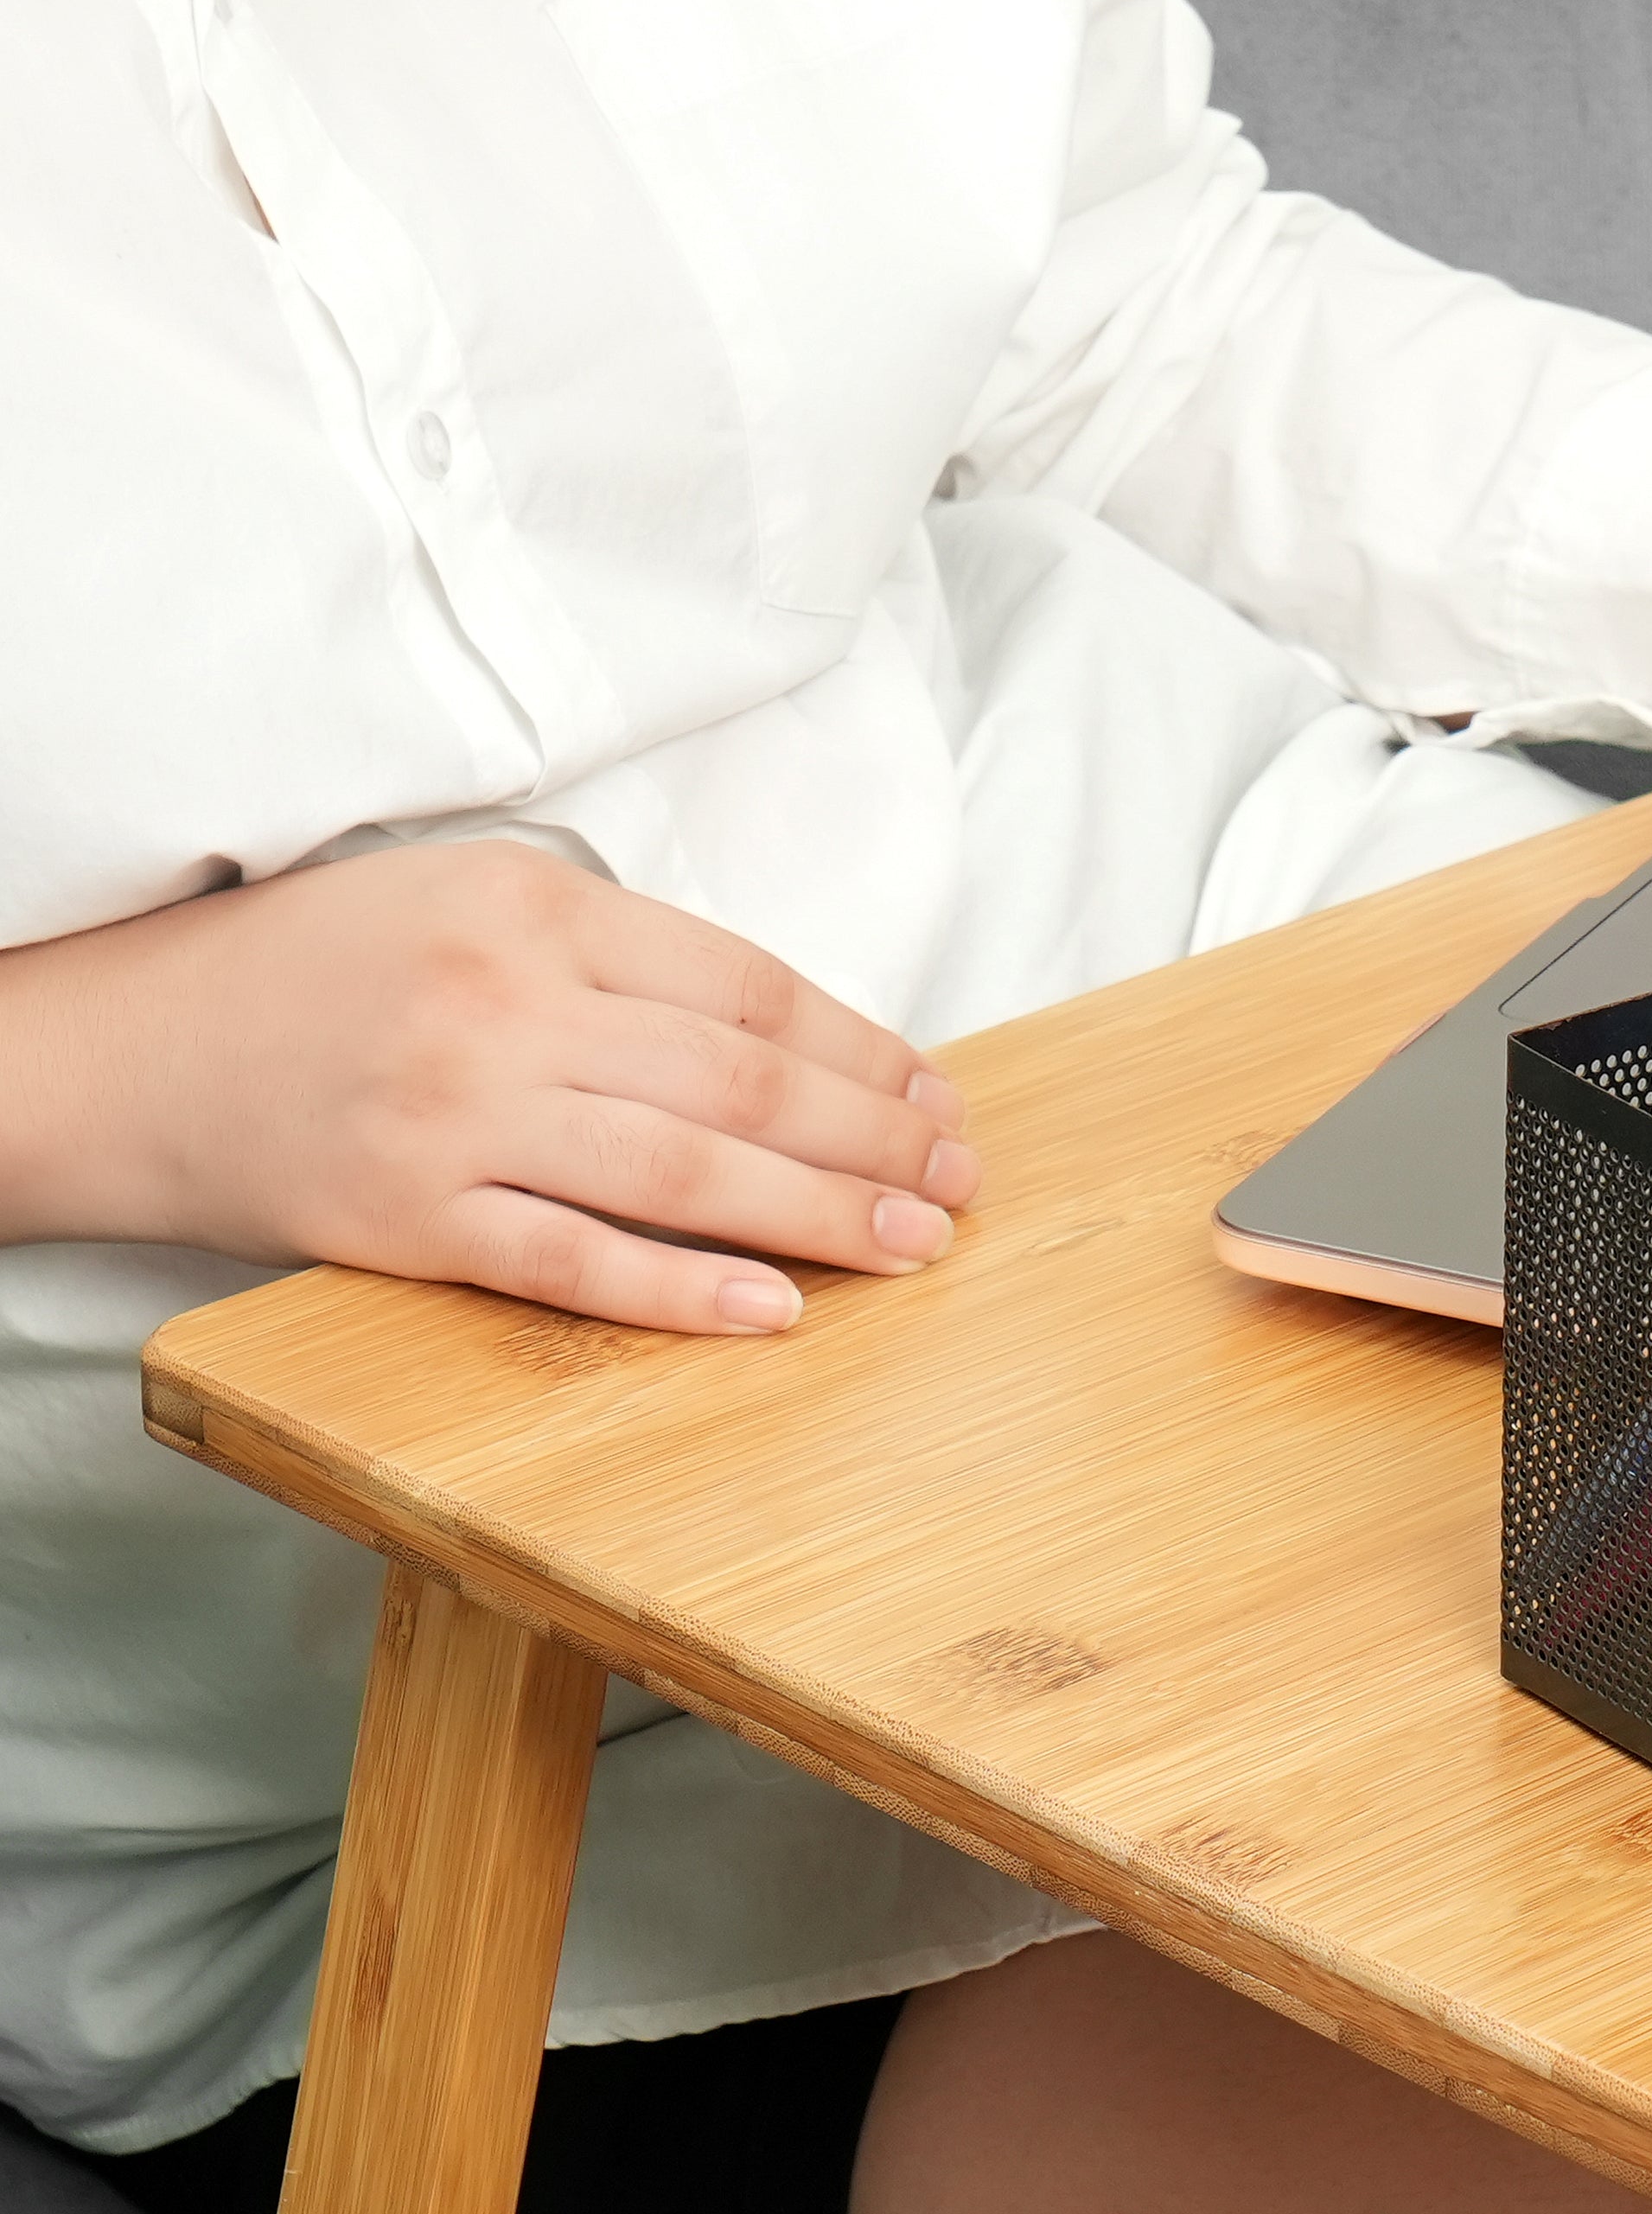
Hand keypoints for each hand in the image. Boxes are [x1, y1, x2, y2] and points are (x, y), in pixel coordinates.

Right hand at [1, 838, 976, 1335]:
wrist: (127, 1044)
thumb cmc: (318, 970)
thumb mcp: (463, 903)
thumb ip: (613, 955)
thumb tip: (788, 1034)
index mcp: (533, 910)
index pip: (748, 988)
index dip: (864, 1049)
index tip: (937, 1096)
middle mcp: (504, 1009)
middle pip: (743, 1082)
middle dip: (876, 1138)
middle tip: (961, 1181)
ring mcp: (457, 1118)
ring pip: (685, 1172)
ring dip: (822, 1214)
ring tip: (918, 1243)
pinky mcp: (407, 1218)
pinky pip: (575, 1264)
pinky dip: (684, 1290)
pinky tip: (778, 1310)